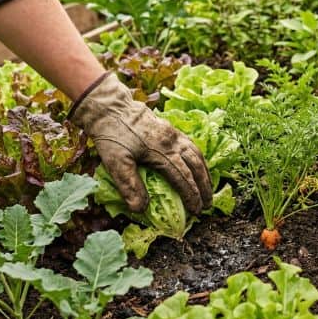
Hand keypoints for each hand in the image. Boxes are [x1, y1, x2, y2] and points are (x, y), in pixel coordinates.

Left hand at [70, 73, 211, 212]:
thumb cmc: (112, 135)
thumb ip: (129, 186)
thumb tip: (141, 209)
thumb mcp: (115, 163)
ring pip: (197, 154)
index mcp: (161, 152)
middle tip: (207, 205)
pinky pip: (191, 145)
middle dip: (204, 187)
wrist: (110, 107)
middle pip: (196, 166)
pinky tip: (197, 165)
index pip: (183, 178)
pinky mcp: (170, 129)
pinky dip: (199, 159)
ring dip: (205, 173)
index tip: (196, 211)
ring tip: (208, 188)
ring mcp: (173, 134)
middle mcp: (173, 142)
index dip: (191, 196)